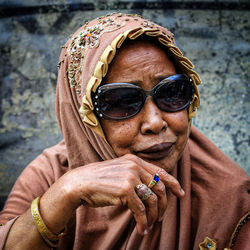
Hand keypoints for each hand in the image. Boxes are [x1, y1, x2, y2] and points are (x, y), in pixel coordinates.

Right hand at [39, 154, 183, 235]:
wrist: (80, 183)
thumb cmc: (100, 180)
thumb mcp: (120, 171)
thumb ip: (136, 175)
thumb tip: (152, 190)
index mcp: (135, 160)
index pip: (161, 171)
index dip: (173, 183)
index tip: (180, 194)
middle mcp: (135, 166)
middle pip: (159, 188)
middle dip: (163, 205)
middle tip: (160, 217)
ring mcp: (130, 177)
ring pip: (152, 200)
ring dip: (153, 216)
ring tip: (149, 224)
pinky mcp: (125, 190)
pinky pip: (141, 210)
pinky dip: (143, 222)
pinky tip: (141, 228)